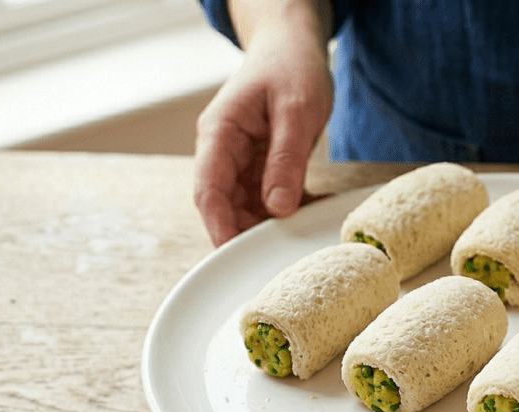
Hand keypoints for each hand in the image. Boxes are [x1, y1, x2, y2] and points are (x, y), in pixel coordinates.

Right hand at [193, 22, 332, 245]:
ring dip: (270, 224)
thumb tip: (277, 207)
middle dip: (247, 232)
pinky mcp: (262, 166)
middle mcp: (224, 151)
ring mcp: (243, 161)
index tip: (235, 254)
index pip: (208, 189)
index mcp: (220, 133)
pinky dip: (288, 209)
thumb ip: (286, 159)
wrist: (294, 48)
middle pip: (225, 205)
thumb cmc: (292, 68)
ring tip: (299, 237)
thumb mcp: (297, 110)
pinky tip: (310, 214)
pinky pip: (270, 198)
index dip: (219, 225)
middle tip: (277, 255)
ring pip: (248, 207)